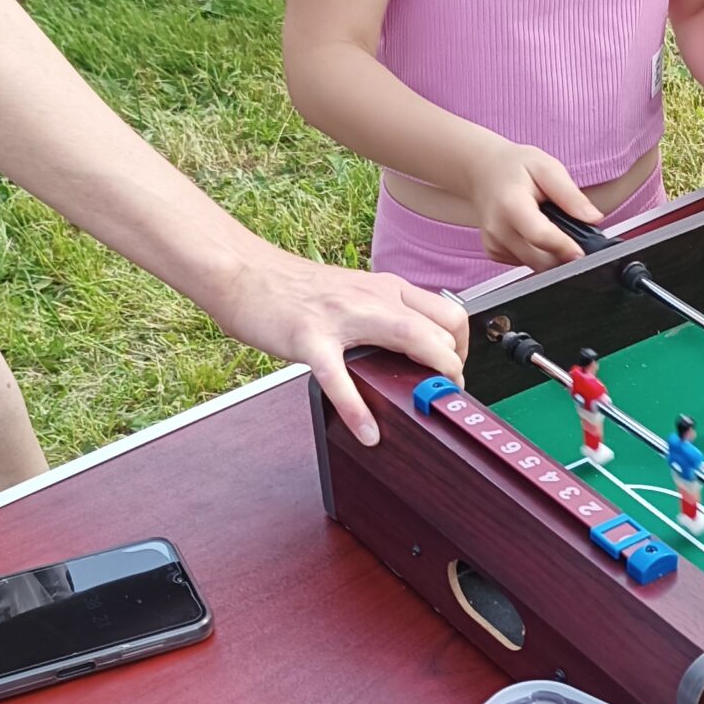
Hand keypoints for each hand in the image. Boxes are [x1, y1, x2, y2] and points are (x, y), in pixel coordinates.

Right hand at [214, 250, 468, 446]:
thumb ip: (382, 314)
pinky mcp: (309, 337)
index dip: (461, 348)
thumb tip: (410, 347)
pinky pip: (339, 377)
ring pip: (409, 337)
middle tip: (444, 395)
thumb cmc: (293, 288)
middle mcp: (373, 297)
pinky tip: (366, 433)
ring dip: (430, 374)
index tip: (453, 374)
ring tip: (427, 405)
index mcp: (386, 289)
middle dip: (454, 366)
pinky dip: (356, 409)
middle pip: (440, 327)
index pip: (448, 313)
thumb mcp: (353, 293)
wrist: (242, 270)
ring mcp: (342, 316)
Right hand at [465, 139, 600, 268]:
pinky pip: (524, 263)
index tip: (583, 253)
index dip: (565, 248)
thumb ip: (570, 195)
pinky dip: (536, 253)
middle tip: (574, 237)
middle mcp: (498, 229)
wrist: (482, 171)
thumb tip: (593, 217)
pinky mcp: (494, 253)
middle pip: (539, 260)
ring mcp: (494, 243)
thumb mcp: (547, 168)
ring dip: (550, 254)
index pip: (541, 236)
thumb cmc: (514, 168)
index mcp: (511, 205)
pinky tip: (534, 233)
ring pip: (534, 265)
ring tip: (551, 227)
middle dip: (563, 255)